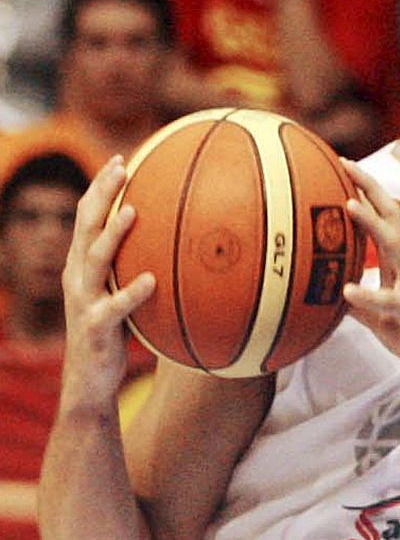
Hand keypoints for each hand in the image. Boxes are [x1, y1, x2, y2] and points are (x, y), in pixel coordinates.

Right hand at [59, 158, 154, 410]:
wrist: (90, 380)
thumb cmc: (114, 334)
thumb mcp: (123, 295)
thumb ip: (140, 268)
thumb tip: (182, 248)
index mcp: (83, 266)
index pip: (87, 217)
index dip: (100, 188)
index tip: (120, 159)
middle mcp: (77, 277)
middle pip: (84, 226)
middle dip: (101, 194)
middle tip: (121, 167)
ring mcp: (84, 301)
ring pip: (94, 260)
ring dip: (112, 234)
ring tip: (132, 211)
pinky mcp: (95, 328)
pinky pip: (115, 307)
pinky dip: (132, 293)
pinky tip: (151, 281)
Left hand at [339, 160, 399, 385]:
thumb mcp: (380, 317)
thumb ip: (359, 302)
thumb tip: (331, 294)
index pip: (385, 219)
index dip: (367, 192)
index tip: (345, 166)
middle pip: (392, 218)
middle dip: (370, 188)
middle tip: (347, 163)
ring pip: (395, 247)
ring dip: (372, 224)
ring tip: (349, 205)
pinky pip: (392, 301)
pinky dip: (370, 295)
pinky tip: (348, 290)